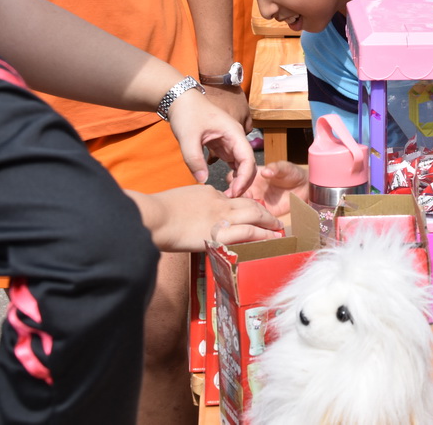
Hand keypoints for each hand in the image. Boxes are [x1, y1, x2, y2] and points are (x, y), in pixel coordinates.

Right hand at [130, 185, 283, 251]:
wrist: (153, 216)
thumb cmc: (156, 212)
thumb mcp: (178, 202)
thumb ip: (191, 207)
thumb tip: (191, 218)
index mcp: (208, 193)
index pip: (233, 199)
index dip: (245, 207)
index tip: (251, 214)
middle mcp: (219, 202)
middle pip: (249, 203)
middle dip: (263, 211)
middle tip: (273, 220)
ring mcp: (221, 216)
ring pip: (254, 214)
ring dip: (268, 222)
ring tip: (278, 229)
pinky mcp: (220, 232)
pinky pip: (248, 231)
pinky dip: (263, 235)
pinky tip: (271, 239)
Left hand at [166, 87, 255, 197]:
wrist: (180, 100)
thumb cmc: (187, 114)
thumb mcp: (188, 137)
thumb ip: (194, 159)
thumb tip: (203, 180)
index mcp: (234, 134)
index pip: (248, 160)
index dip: (244, 179)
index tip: (233, 193)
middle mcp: (236, 138)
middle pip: (248, 164)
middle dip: (243, 182)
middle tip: (230, 198)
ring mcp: (230, 142)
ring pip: (242, 165)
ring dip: (238, 180)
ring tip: (228, 195)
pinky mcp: (222, 145)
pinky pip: (232, 162)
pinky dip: (231, 174)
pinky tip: (225, 185)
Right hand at [232, 161, 309, 216]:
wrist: (304, 188)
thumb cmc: (293, 173)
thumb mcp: (285, 168)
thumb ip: (276, 168)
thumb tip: (265, 171)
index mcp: (251, 177)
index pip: (233, 178)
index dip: (233, 183)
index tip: (237, 187)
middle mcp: (250, 190)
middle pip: (233, 196)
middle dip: (234, 199)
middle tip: (241, 202)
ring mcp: (255, 203)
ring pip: (241, 209)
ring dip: (241, 211)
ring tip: (247, 212)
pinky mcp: (263, 214)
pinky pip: (253, 219)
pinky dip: (252, 221)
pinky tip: (253, 222)